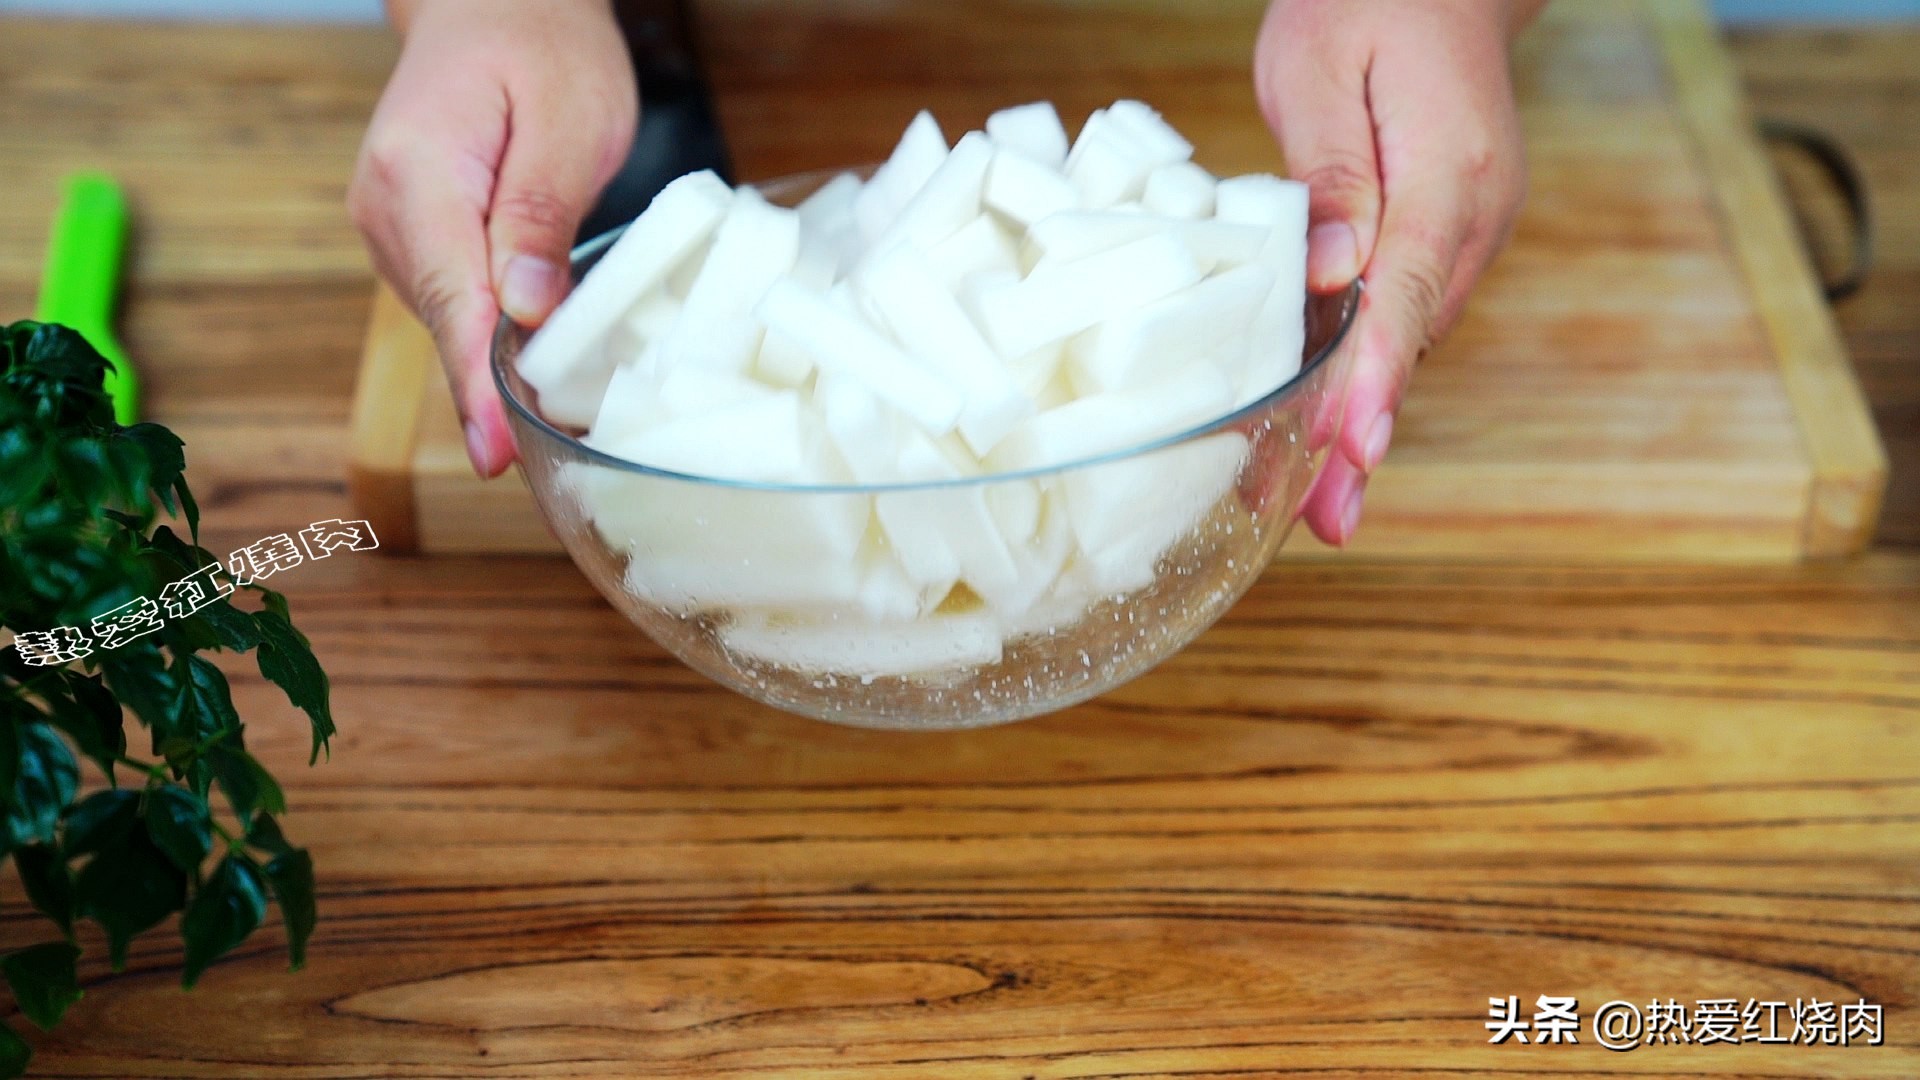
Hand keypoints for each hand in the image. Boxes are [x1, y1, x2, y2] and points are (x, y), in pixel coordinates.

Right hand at [350, 0, 637, 476]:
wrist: (490, 3)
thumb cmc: (537, 44)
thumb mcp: (567, 119)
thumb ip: (542, 213)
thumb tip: (527, 307)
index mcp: (419, 177)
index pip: (453, 302)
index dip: (477, 386)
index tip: (496, 451)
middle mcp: (388, 211)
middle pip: (448, 323)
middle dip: (494, 390)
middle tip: (548, 452)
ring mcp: (393, 227)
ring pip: (452, 320)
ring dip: (495, 365)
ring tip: (550, 417)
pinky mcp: (414, 239)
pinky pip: (456, 301)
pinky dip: (491, 334)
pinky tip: (530, 364)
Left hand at [1256, 0, 1537, 544]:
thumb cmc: (1370, 0)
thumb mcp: (1319, 68)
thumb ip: (1327, 176)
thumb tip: (1327, 277)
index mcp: (1446, 175)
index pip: (1404, 294)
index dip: (1373, 380)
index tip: (1350, 448)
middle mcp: (1473, 215)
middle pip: (1411, 341)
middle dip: (1365, 434)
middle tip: (1326, 521)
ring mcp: (1469, 228)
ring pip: (1409, 337)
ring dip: (1363, 415)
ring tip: (1315, 501)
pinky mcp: (1448, 233)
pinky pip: (1404, 313)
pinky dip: (1368, 369)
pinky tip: (1328, 423)